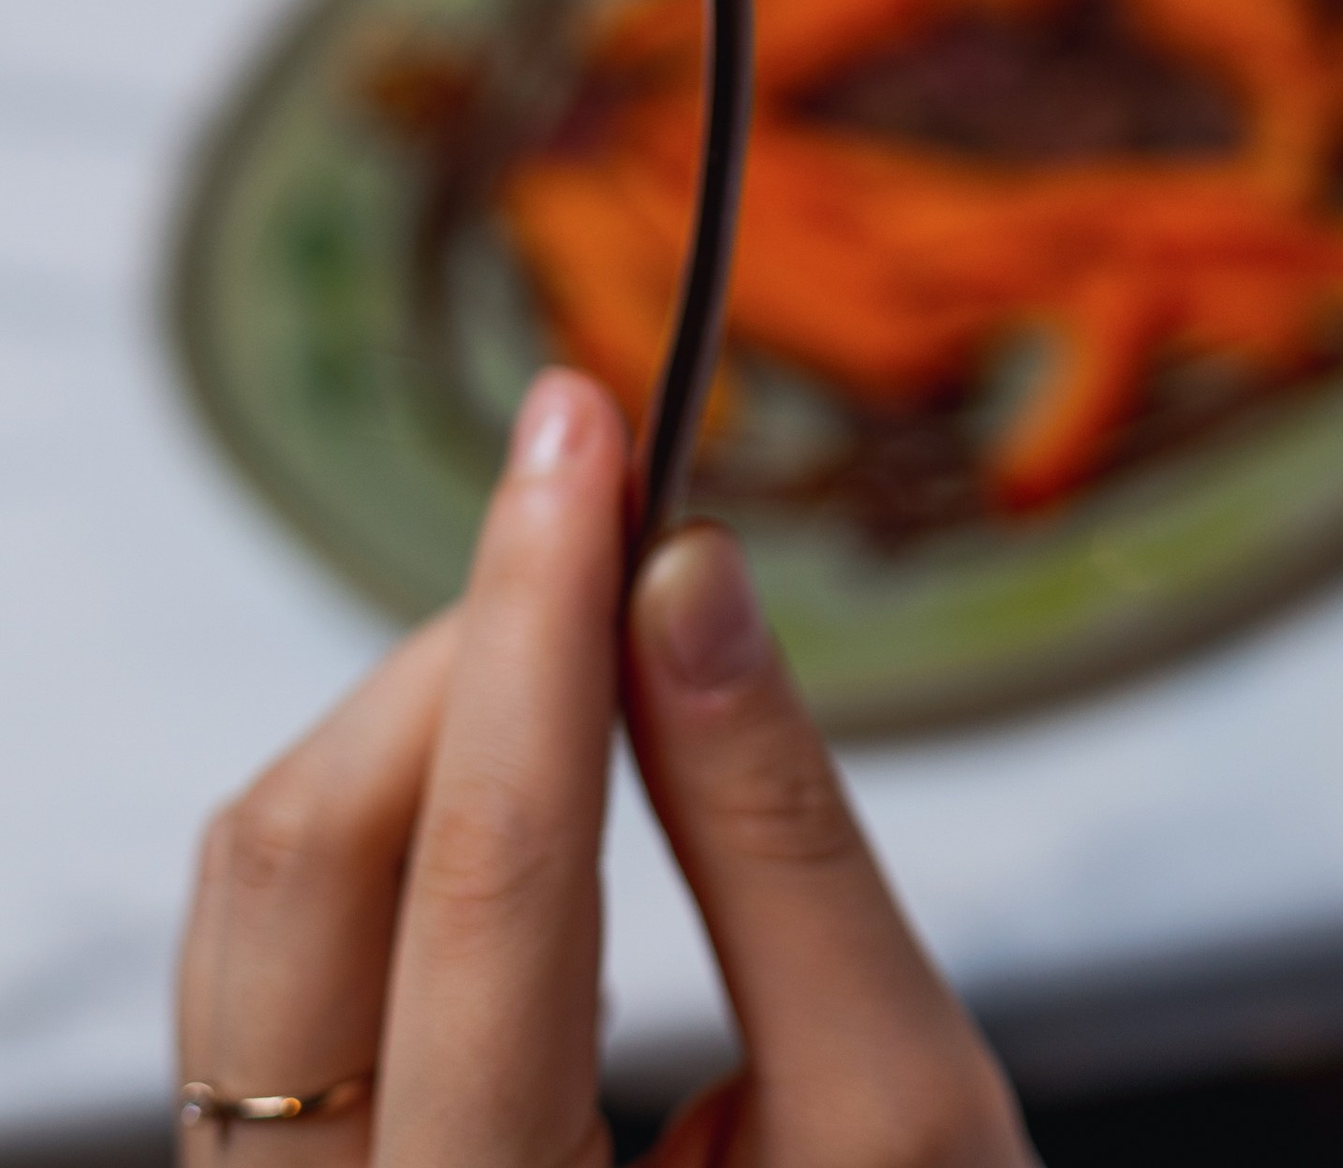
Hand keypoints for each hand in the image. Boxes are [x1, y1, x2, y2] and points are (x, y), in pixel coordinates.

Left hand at [178, 369, 1032, 1167]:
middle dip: (461, 645)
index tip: (587, 423)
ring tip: (584, 623)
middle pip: (302, 869)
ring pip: (257, 894)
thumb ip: (786, 841)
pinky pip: (276, 950)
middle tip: (593, 495)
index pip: (491, 884)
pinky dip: (398, 808)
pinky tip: (524, 754)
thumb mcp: (906, 1116)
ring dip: (421, 714)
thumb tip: (686, 573)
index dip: (538, 619)